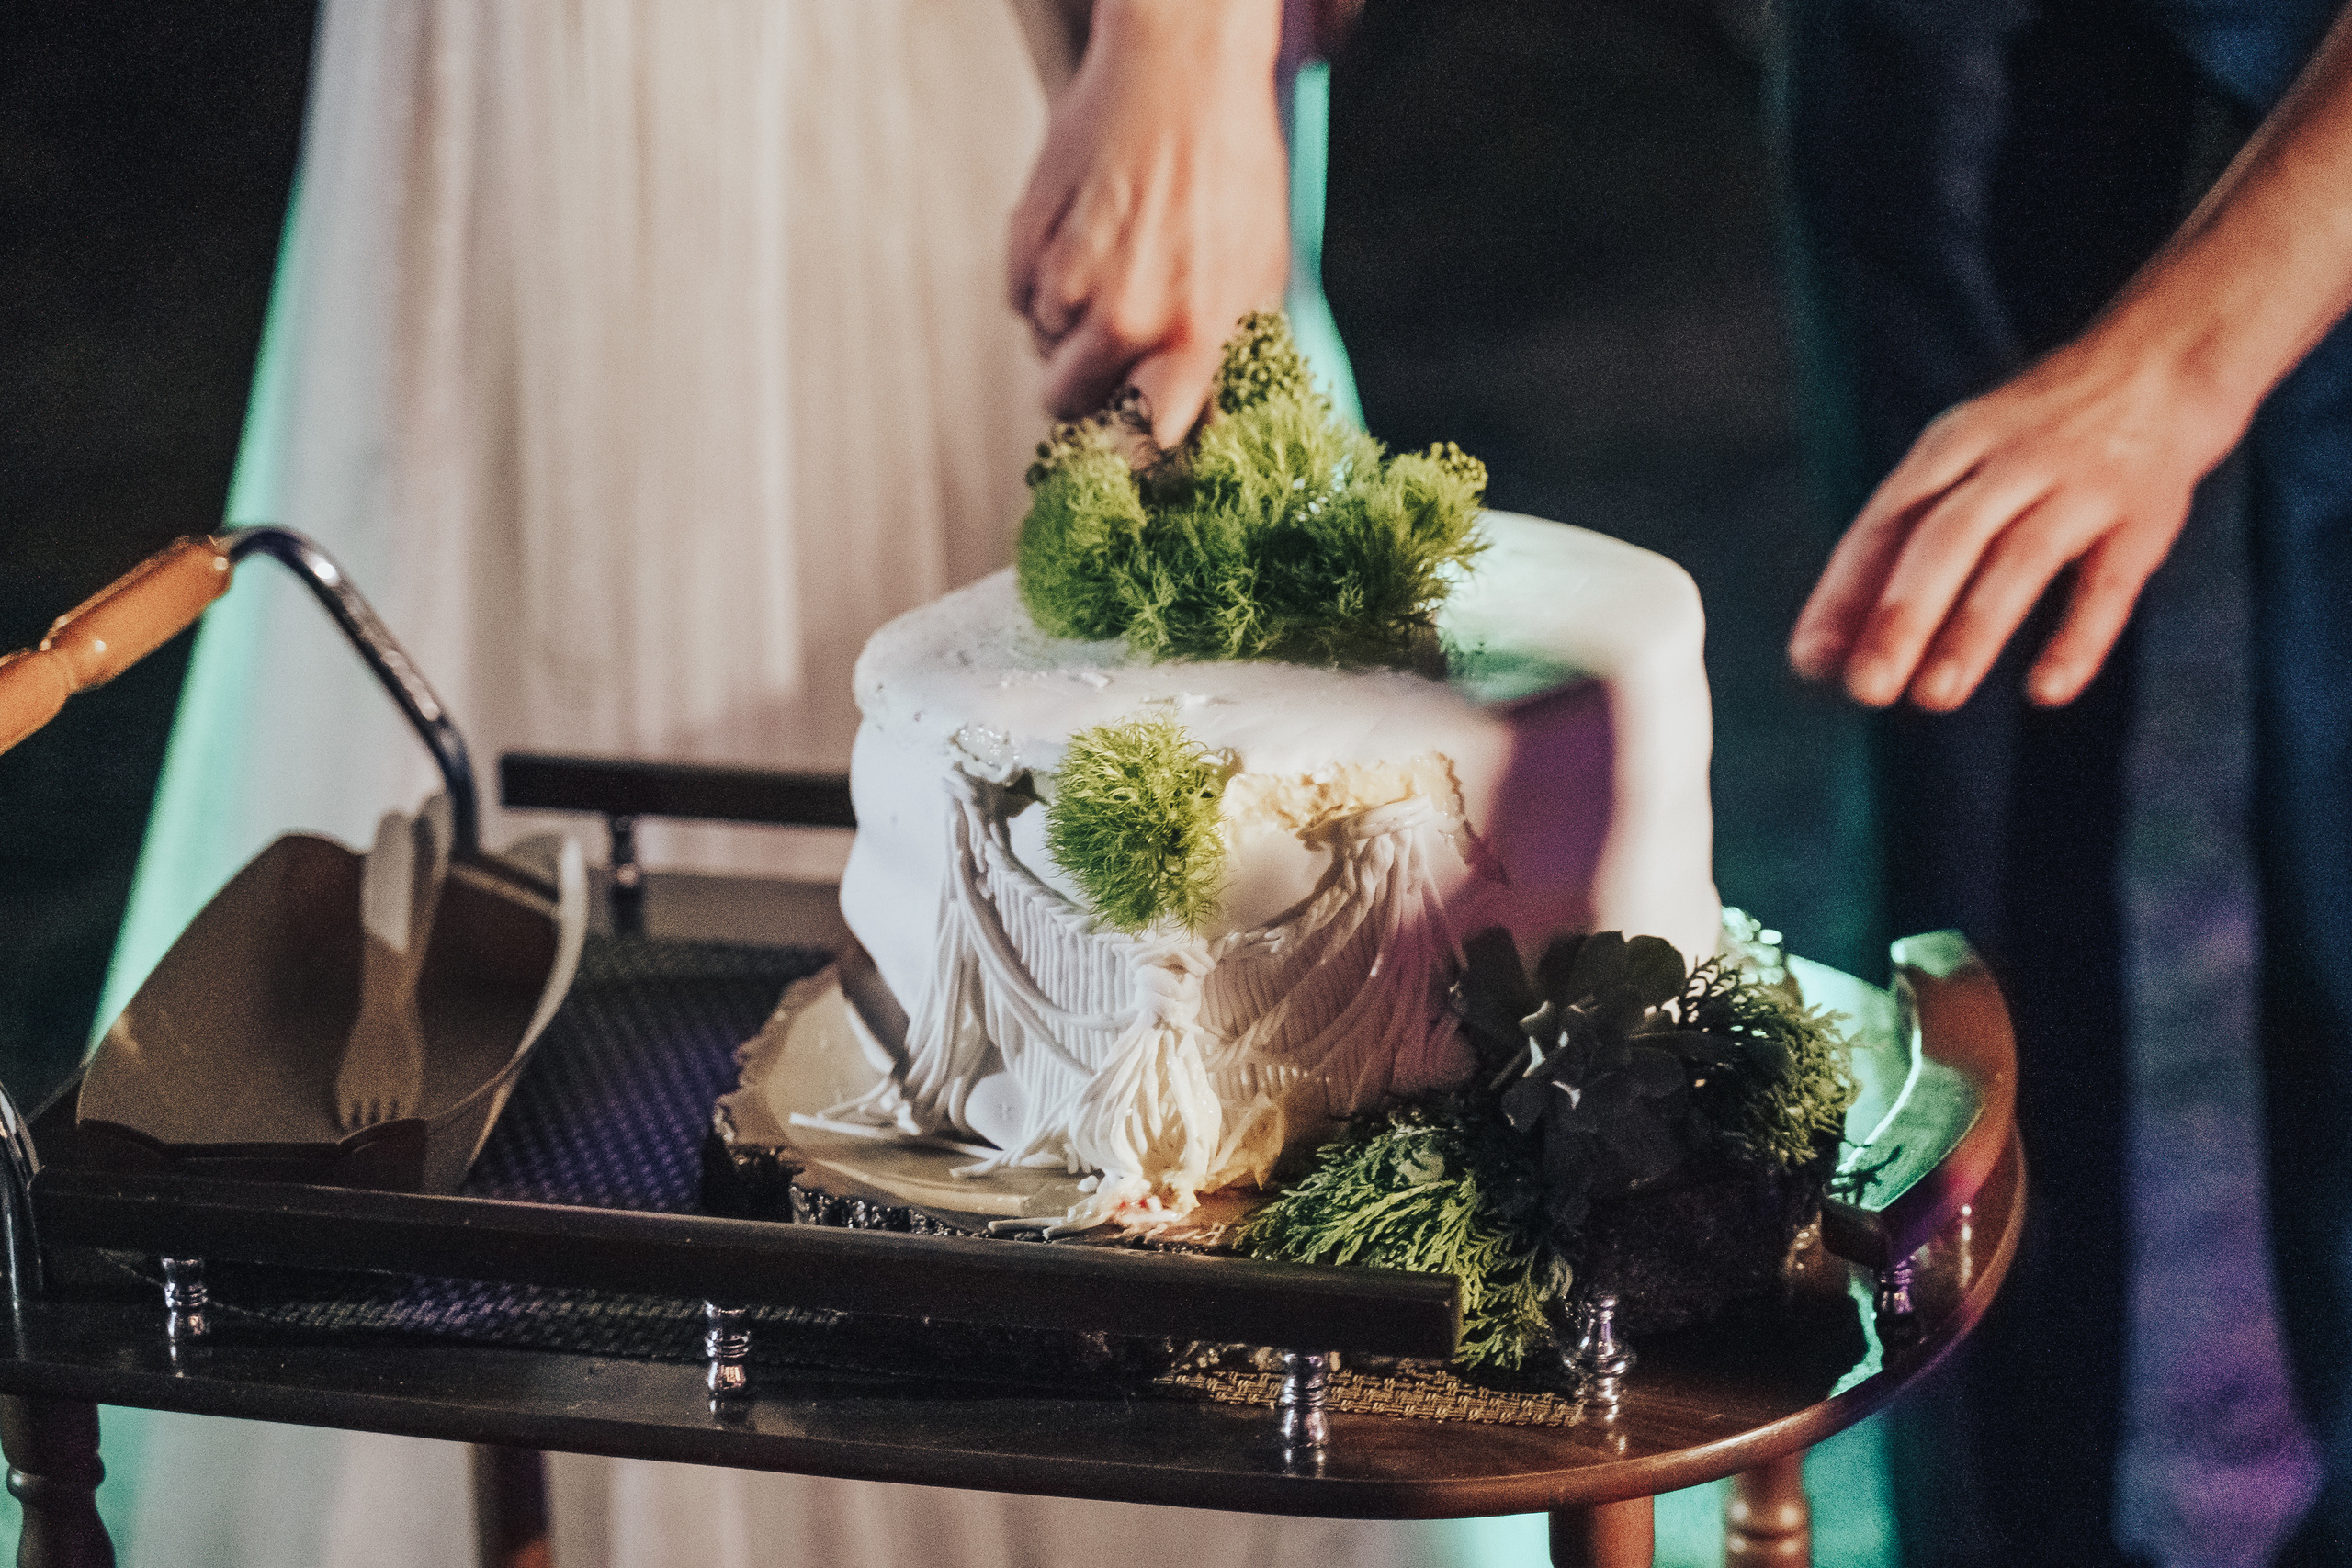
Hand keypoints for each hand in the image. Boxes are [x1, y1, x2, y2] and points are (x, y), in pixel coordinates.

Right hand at [1007, 0, 1290, 444]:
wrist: (1179, 73)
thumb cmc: (1230, 170)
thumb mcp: (1258, 272)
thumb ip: (1225, 355)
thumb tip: (1200, 424)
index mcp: (1193, 334)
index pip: (1144, 441)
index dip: (1131, 450)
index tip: (1131, 442)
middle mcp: (1125, 318)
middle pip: (1067, 404)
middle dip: (1083, 387)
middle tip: (1111, 349)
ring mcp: (1067, 282)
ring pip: (1044, 347)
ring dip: (1067, 325)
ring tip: (1113, 262)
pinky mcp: (1023, 244)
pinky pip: (1020, 300)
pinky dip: (1042, 283)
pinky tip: (1082, 235)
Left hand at [1787, 333, 2241, 710]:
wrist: (2162, 365)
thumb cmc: (2032, 439)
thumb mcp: (1958, 460)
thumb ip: (1895, 547)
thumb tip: (1823, 647)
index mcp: (1951, 445)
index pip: (1885, 522)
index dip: (1845, 593)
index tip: (1811, 660)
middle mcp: (2012, 462)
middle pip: (1946, 539)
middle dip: (1903, 615)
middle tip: (1868, 687)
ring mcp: (2081, 487)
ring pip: (2020, 561)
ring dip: (1974, 631)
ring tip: (1934, 696)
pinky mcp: (2143, 519)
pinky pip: (2109, 584)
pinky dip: (2079, 638)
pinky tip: (2047, 690)